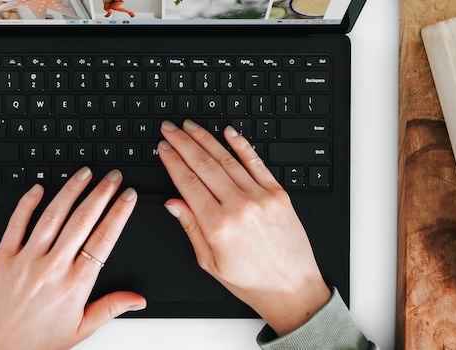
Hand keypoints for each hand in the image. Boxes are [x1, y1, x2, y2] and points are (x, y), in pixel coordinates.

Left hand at [0, 167, 145, 349]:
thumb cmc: (37, 341)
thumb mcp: (81, 329)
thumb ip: (111, 308)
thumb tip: (138, 299)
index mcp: (75, 285)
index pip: (104, 240)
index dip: (119, 214)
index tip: (128, 197)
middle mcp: (52, 268)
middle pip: (82, 221)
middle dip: (101, 194)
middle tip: (112, 177)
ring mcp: (26, 260)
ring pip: (52, 216)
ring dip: (70, 190)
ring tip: (84, 173)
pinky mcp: (3, 258)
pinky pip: (16, 224)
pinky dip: (27, 203)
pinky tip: (39, 188)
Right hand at [158, 120, 331, 335]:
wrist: (292, 288)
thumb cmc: (252, 281)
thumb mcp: (211, 262)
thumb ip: (191, 228)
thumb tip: (174, 203)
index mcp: (218, 226)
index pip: (188, 183)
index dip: (172, 162)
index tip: (163, 148)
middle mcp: (239, 207)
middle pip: (204, 165)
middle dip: (183, 143)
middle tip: (170, 129)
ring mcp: (260, 197)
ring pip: (227, 159)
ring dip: (206, 139)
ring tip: (190, 127)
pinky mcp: (278, 194)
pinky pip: (256, 163)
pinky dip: (241, 145)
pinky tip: (228, 132)